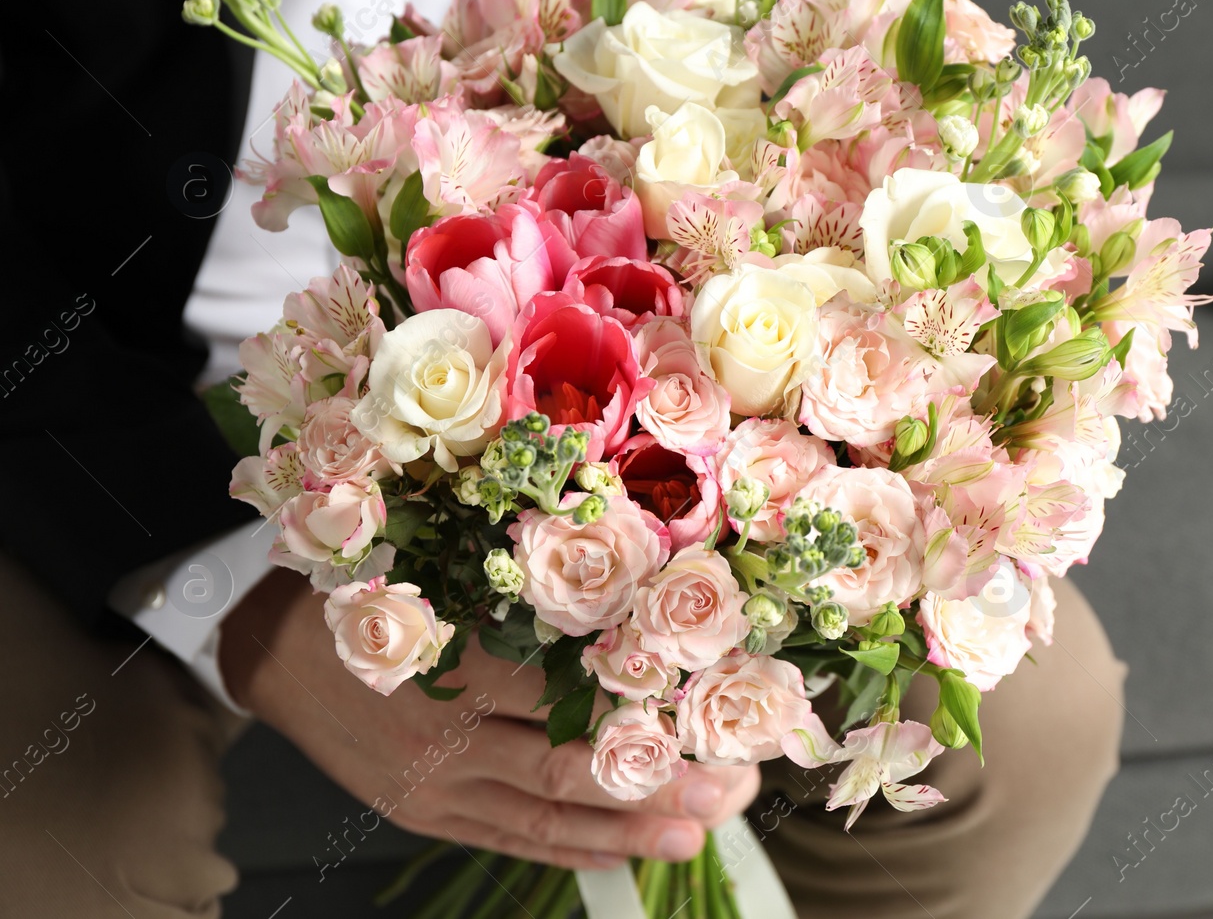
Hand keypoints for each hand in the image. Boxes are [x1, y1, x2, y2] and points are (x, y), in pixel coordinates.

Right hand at [220, 569, 757, 869]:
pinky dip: (569, 849)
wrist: (270, 652)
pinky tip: (623, 854)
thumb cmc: (366, 591)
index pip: (572, 688)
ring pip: (548, 812)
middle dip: (659, 780)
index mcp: (456, 656)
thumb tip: (629, 592)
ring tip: (699, 832)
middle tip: (731, 785)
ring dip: (628, 828)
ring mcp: (436, 781)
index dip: (646, 702)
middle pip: (573, 763)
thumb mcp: (435, 569)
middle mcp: (448, 729)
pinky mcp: (425, 811)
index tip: (715, 704)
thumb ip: (519, 590)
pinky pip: (510, 838)